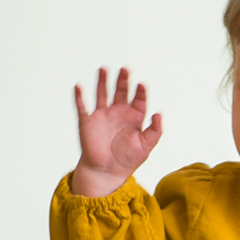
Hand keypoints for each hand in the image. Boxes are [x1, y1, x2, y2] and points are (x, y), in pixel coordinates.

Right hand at [71, 67, 162, 196]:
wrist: (106, 171)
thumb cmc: (127, 160)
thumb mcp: (146, 146)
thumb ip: (155, 130)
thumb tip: (159, 113)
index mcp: (134, 118)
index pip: (139, 100)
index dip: (140, 91)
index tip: (142, 84)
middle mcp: (118, 113)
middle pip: (121, 92)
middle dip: (123, 80)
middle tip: (125, 68)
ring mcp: (102, 116)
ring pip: (102, 94)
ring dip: (103, 81)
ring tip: (104, 68)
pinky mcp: (88, 121)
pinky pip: (82, 106)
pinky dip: (80, 96)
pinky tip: (79, 86)